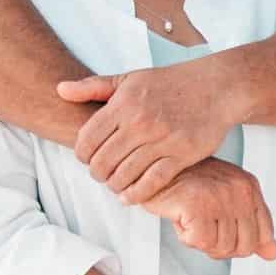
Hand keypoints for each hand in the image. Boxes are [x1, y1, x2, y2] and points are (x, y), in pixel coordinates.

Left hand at [57, 58, 235, 204]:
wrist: (215, 88)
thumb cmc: (170, 83)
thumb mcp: (129, 79)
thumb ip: (93, 86)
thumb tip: (60, 89)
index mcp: (124, 104)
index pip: (86, 140)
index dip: (81, 155)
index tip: (87, 158)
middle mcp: (140, 122)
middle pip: (102, 162)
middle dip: (97, 173)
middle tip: (101, 174)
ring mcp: (162, 140)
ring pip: (124, 176)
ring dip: (115, 186)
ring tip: (115, 183)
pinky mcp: (182, 156)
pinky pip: (151, 183)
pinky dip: (136, 194)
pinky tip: (129, 196)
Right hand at [139, 159, 275, 260]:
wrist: (153, 168)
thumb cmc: (186, 183)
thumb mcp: (226, 201)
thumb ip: (252, 226)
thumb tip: (273, 253)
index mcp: (249, 187)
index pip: (264, 235)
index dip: (241, 243)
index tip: (223, 231)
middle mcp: (240, 190)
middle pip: (244, 247)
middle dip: (220, 246)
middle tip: (203, 227)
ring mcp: (220, 197)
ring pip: (221, 247)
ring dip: (200, 240)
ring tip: (190, 217)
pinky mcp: (198, 205)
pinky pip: (200, 242)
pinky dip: (186, 237)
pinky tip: (180, 217)